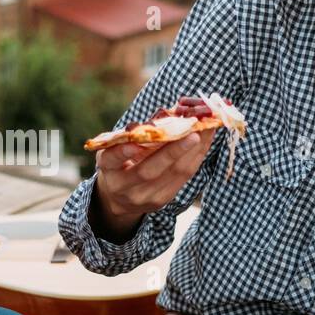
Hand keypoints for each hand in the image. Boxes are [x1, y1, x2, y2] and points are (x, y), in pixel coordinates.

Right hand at [93, 128, 216, 235]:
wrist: (119, 198)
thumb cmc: (120, 163)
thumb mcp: (116, 149)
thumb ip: (134, 135)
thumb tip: (169, 113)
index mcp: (108, 169)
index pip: (112, 160)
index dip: (123, 152)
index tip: (135, 142)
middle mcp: (123, 187)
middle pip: (149, 170)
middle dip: (173, 150)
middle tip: (193, 132)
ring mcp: (144, 198)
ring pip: (173, 175)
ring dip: (193, 151)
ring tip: (206, 131)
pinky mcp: (161, 202)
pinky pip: (183, 178)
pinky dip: (196, 158)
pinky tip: (204, 142)